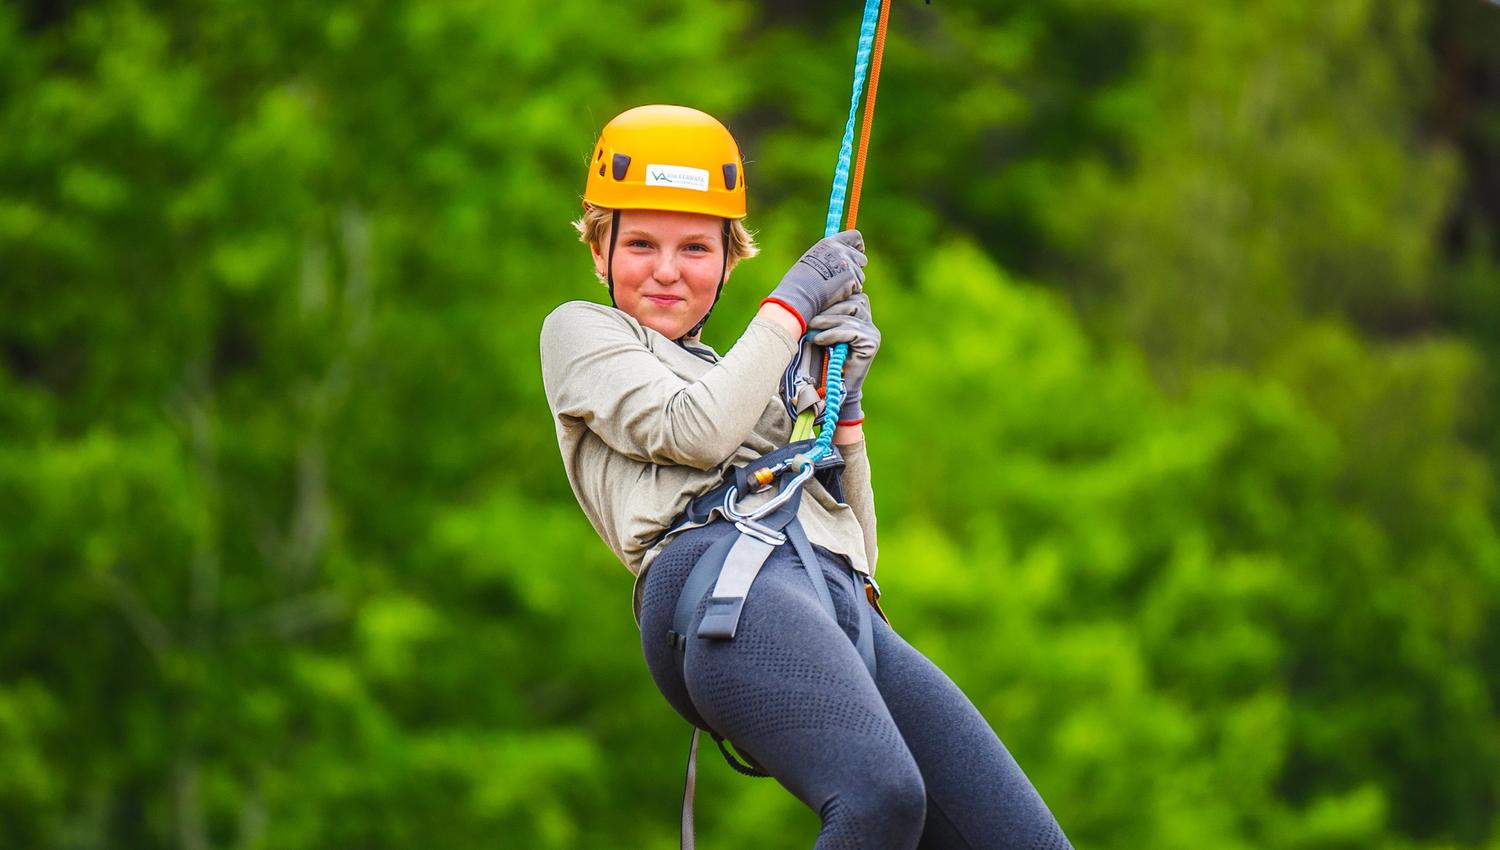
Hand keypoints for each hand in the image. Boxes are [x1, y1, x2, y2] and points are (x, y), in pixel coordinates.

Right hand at [761, 230, 865, 331]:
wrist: (800, 293)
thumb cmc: (800, 281)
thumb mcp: (813, 260)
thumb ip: (829, 256)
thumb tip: (841, 260)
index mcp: (831, 243)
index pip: (855, 236)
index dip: (857, 246)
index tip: (855, 253)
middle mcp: (842, 251)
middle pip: (862, 258)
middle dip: (856, 268)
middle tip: (844, 278)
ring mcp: (849, 265)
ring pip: (860, 276)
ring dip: (851, 283)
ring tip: (833, 289)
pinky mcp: (853, 279)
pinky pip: (857, 288)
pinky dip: (849, 293)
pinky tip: (835, 295)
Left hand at [808, 293, 878, 424]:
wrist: (836, 388)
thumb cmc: (826, 359)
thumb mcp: (823, 333)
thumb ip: (822, 317)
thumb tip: (805, 300)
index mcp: (860, 317)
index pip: (851, 295)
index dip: (834, 296)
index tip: (813, 303)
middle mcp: (869, 323)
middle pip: (853, 301)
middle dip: (829, 307)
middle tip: (809, 318)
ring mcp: (873, 333)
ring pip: (851, 314)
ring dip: (827, 320)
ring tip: (811, 329)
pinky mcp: (871, 343)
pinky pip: (851, 331)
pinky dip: (833, 333)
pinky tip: (819, 339)